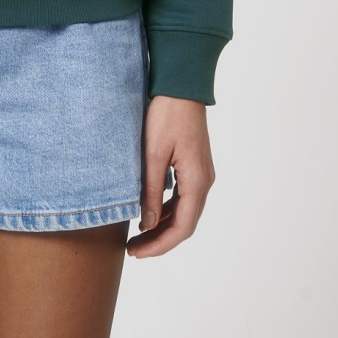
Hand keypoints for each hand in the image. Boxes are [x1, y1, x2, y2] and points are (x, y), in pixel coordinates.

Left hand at [126, 94, 215, 258]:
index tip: (137, 253)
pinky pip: (182, 196)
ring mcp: (200, 173)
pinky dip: (166, 208)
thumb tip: (147, 224)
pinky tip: (147, 210)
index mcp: (197, 181)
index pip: (182, 227)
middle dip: (159, 239)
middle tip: (133, 249)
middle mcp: (204, 181)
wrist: (180, 84)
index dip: (160, 245)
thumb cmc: (166, 114)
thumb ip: (150, 190)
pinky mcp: (193, 164)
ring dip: (162, 225)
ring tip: (137, 234)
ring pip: (183, 210)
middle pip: (184, 223)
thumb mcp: (153, 153)